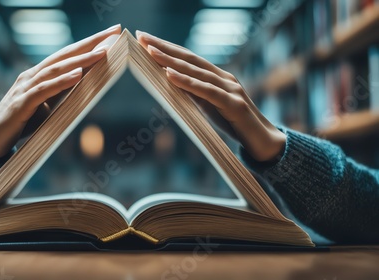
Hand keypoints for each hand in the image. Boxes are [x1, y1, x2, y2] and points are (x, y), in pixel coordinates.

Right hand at [0, 24, 121, 158]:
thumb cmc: (19, 122)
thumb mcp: (45, 106)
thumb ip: (60, 94)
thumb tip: (85, 87)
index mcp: (38, 75)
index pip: (67, 55)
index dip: (89, 43)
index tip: (111, 35)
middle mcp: (31, 76)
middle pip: (64, 55)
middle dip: (90, 43)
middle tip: (113, 32)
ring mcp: (25, 88)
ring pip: (56, 69)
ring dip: (81, 60)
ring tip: (102, 52)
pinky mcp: (21, 104)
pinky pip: (44, 90)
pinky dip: (62, 82)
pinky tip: (78, 75)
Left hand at [136, 31, 285, 161]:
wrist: (262, 141)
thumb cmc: (234, 124)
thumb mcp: (208, 107)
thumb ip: (193, 94)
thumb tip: (170, 82)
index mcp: (217, 77)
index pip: (189, 58)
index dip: (167, 47)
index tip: (145, 39)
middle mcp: (224, 78)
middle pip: (190, 59)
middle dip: (164, 47)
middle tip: (142, 36)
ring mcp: (230, 89)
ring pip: (197, 71)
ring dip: (172, 60)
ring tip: (151, 51)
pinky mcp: (233, 104)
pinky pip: (207, 91)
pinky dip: (187, 82)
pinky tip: (170, 74)